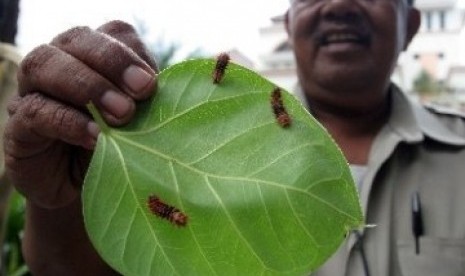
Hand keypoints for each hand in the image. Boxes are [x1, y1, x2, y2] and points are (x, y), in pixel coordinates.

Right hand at [4, 20, 157, 208]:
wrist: (83, 188)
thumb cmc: (118, 149)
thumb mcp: (140, 124)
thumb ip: (149, 103)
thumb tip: (175, 93)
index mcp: (96, 57)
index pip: (112, 33)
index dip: (131, 53)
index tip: (152, 84)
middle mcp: (62, 63)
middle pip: (77, 39)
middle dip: (112, 62)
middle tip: (141, 92)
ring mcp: (34, 90)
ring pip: (44, 63)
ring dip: (88, 85)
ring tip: (121, 114)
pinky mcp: (19, 125)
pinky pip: (35, 110)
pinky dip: (67, 120)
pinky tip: (94, 136)